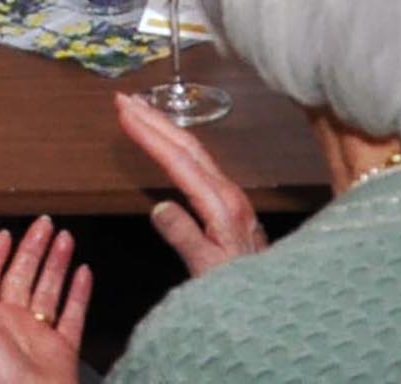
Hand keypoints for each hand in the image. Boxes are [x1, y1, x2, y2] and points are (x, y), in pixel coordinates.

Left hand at [0, 217, 90, 383]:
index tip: (6, 233)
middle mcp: (11, 325)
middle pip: (21, 278)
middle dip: (33, 249)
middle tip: (45, 223)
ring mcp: (38, 337)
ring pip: (47, 291)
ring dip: (56, 264)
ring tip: (66, 238)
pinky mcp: (62, 350)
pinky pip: (73, 315)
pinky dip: (79, 294)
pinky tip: (84, 273)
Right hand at [116, 91, 266, 276]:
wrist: (274, 301)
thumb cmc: (240, 290)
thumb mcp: (208, 271)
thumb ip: (185, 237)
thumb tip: (159, 206)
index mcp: (220, 203)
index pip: (178, 159)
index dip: (150, 134)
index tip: (126, 113)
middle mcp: (227, 191)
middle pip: (186, 145)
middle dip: (154, 118)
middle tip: (125, 99)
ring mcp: (230, 194)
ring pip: (194, 149)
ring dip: (165, 126)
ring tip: (140, 111)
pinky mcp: (229, 201)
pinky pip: (198, 161)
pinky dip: (177, 144)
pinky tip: (168, 142)